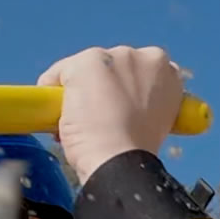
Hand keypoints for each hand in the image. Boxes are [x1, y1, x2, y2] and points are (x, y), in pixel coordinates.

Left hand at [35, 45, 185, 184]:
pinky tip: (59, 120)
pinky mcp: (88, 62)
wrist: (122, 160)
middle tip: (96, 122)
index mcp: (168, 74)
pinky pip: (59, 74)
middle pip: (111, 68)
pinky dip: (52, 94)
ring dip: (79, 92)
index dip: (125, 94)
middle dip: (101, 90)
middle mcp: (145, 57)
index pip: (141, 75)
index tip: (118, 113)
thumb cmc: (136, 153)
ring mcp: (116, 57)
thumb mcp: (152, 123)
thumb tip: (118, 108)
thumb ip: (141, 105)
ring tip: (78, 124)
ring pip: (85, 69)